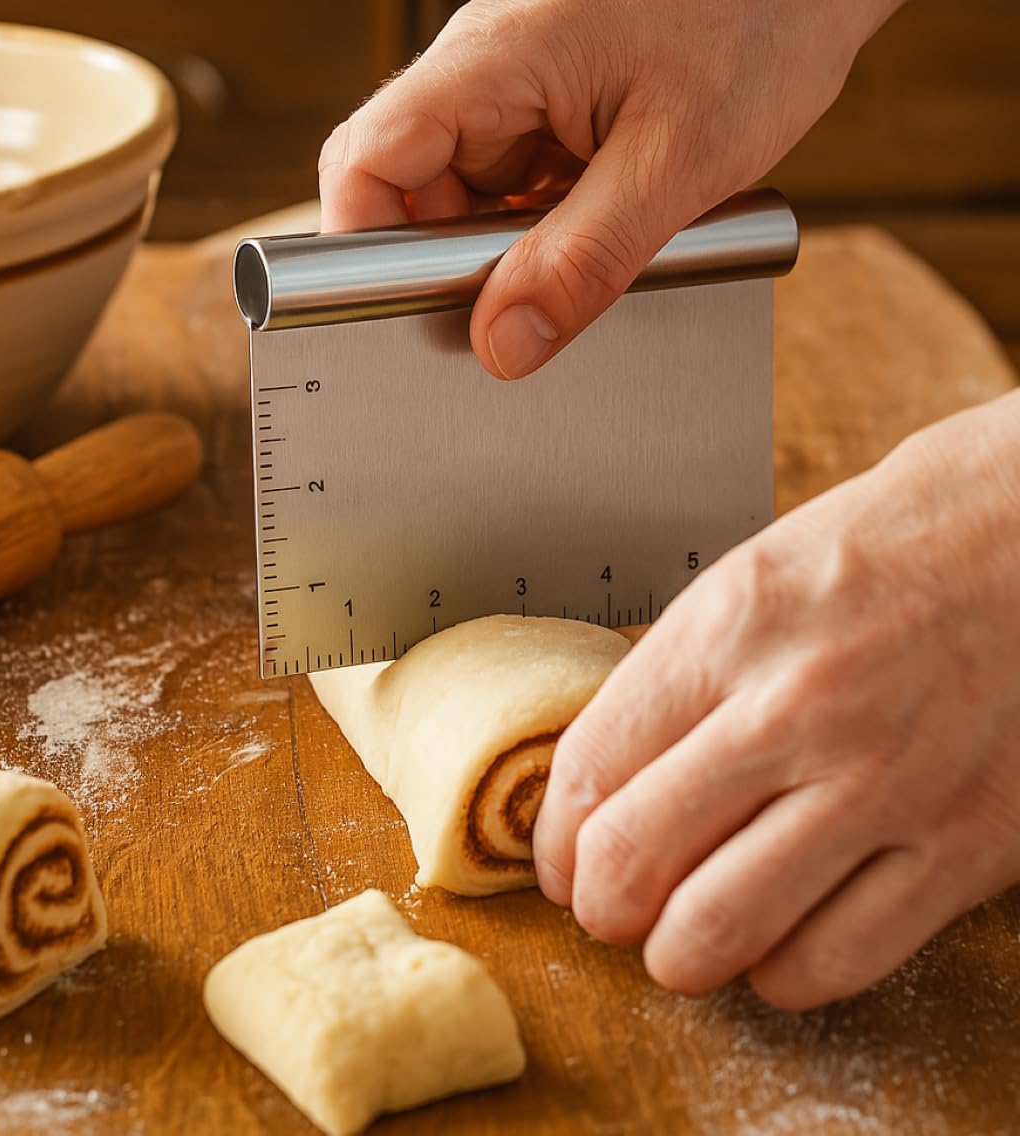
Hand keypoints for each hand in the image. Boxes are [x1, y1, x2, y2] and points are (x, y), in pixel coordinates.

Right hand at [318, 0, 1004, 379]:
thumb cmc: (756, 33)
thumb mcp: (673, 167)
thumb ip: (581, 263)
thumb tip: (500, 346)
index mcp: (493, 59)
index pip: (366, 160)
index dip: (364, 245)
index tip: (406, 313)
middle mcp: (484, 65)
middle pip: (405, 188)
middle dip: (445, 261)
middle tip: (516, 302)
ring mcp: (513, 84)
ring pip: (459, 196)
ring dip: (498, 247)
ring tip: (576, 254)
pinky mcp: (546, 104)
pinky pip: (508, 185)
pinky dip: (534, 226)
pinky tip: (587, 231)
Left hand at [532, 390, 1019, 1008]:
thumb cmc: (883, 548)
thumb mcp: (749, 580)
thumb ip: (673, 680)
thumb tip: (600, 777)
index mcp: (729, 630)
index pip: (590, 770)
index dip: (554, 840)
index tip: (559, 858)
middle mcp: (797, 709)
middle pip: (633, 861)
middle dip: (597, 905)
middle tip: (604, 906)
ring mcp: (885, 784)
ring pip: (719, 930)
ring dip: (674, 954)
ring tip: (675, 936)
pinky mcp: (966, 844)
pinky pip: (835, 962)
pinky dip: (780, 973)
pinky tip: (773, 942)